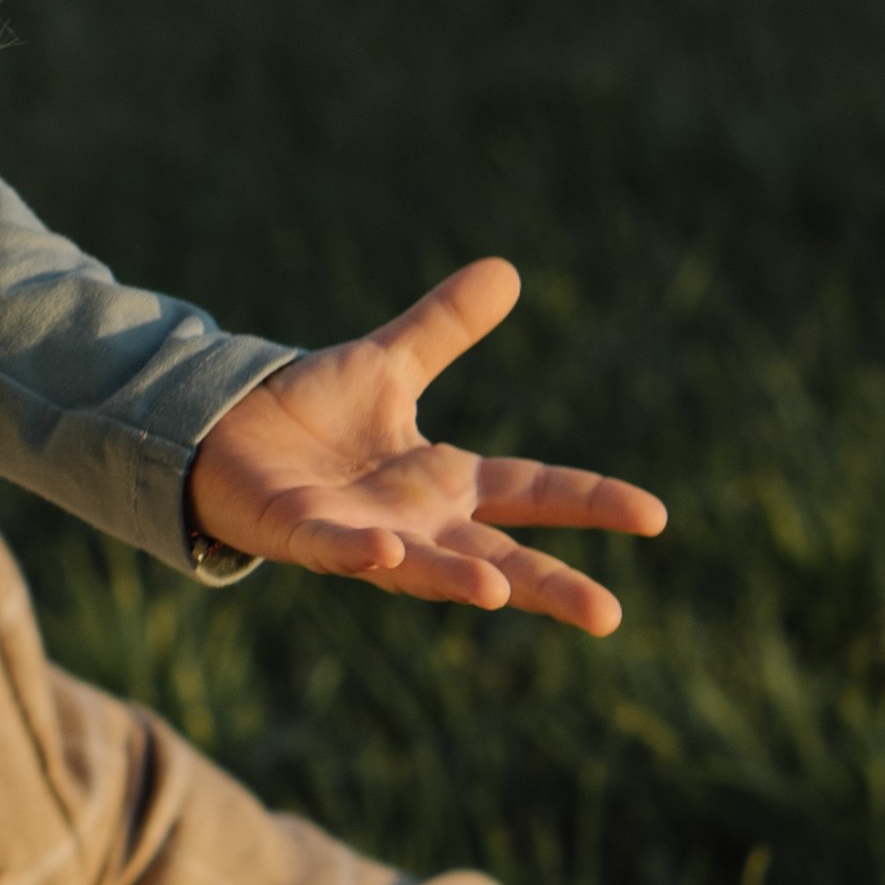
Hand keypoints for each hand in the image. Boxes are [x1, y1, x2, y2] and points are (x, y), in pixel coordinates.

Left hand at [187, 260, 666, 636]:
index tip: (655, 514)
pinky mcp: (303, 535)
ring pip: (421, 567)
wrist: (229, 432)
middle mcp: (416, 521)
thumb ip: (445, 326)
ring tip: (503, 593)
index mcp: (444, 482)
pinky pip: (336, 551)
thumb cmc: (315, 413)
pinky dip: (361, 554)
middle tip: (608, 616)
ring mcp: (363, 535)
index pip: (531, 490)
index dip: (589, 499)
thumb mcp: (389, 362)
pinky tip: (386, 551)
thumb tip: (508, 268)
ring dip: (458, 579)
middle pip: (496, 556)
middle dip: (549, 586)